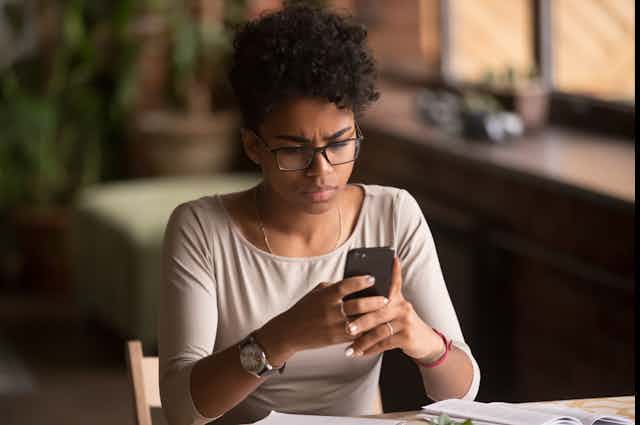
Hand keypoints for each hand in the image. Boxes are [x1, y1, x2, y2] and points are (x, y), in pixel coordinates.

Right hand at [256, 275, 388, 364]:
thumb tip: (354, 283)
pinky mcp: (335, 339)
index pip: (346, 285)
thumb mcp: (316, 293)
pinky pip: (355, 335)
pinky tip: (376, 328)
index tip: (373, 278)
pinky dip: (366, 331)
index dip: (361, 281)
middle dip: (375, 301)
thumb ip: (334, 288)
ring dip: (374, 318)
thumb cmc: (304, 309)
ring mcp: (333, 326)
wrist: (289, 332)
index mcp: (325, 296)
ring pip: (360, 322)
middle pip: (358, 305)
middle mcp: (330, 311)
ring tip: (385, 314)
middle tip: (387, 298)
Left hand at [343, 256, 445, 360]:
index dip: (393, 270)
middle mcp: (402, 306)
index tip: (391, 258)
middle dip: (360, 321)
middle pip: (377, 311)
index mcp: (396, 298)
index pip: (394, 281)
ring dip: (362, 341)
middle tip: (346, 328)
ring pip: (379, 331)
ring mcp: (405, 321)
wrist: (424, 341)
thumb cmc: (401, 324)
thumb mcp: (394, 311)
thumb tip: (352, 301)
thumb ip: (379, 305)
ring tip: (350, 347)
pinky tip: (360, 353)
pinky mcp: (407, 336)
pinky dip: (370, 350)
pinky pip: (385, 343)